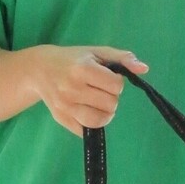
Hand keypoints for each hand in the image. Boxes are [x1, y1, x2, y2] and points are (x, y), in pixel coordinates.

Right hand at [26, 45, 148, 135]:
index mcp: (82, 69)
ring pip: (100, 120)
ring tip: (98, 103)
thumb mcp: (96, 52)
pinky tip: (87, 110)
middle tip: (100, 90)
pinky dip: (92, 123)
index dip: (116, 83)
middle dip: (111, 97)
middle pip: (110, 104)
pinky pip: (86, 130)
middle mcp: (72, 89)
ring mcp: (66, 106)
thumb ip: (122, 58)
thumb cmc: (72, 59)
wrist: (39, 69)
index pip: (116, 86)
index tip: (106, 78)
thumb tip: (144, 69)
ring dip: (105, 113)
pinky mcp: (61, 119)